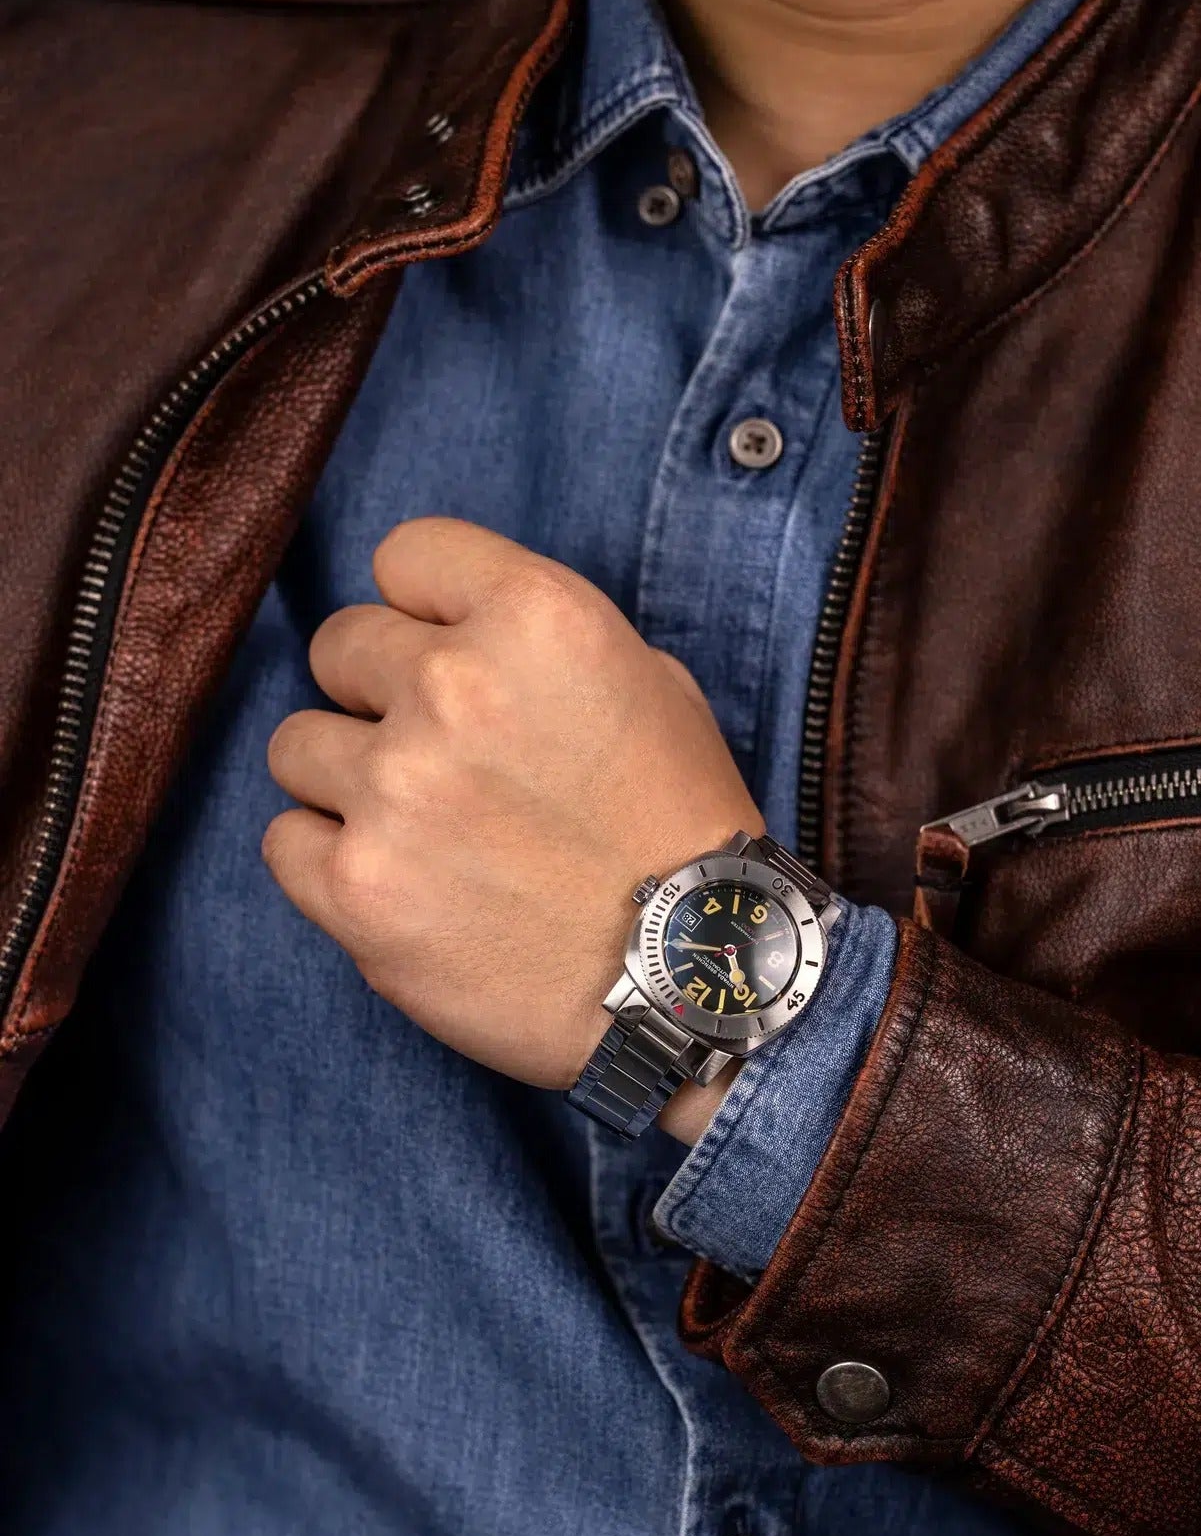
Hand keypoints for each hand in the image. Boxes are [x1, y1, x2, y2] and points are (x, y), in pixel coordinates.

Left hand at [262, 518, 761, 1132]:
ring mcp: (395, 791)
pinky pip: (283, 841)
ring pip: (295, 744)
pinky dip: (328, 862)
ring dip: (347, 779)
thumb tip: (452, 631)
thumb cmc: (683, 833)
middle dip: (381, 694)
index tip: (449, 653)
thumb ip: (537, 640)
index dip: (426, 607)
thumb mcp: (651, 687)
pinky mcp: (357, 888)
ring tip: (418, 829)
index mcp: (535, 617)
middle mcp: (453, 687)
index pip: (407, 554)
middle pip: (338, 646)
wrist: (693, 981)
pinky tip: (397, 884)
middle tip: (441, 757)